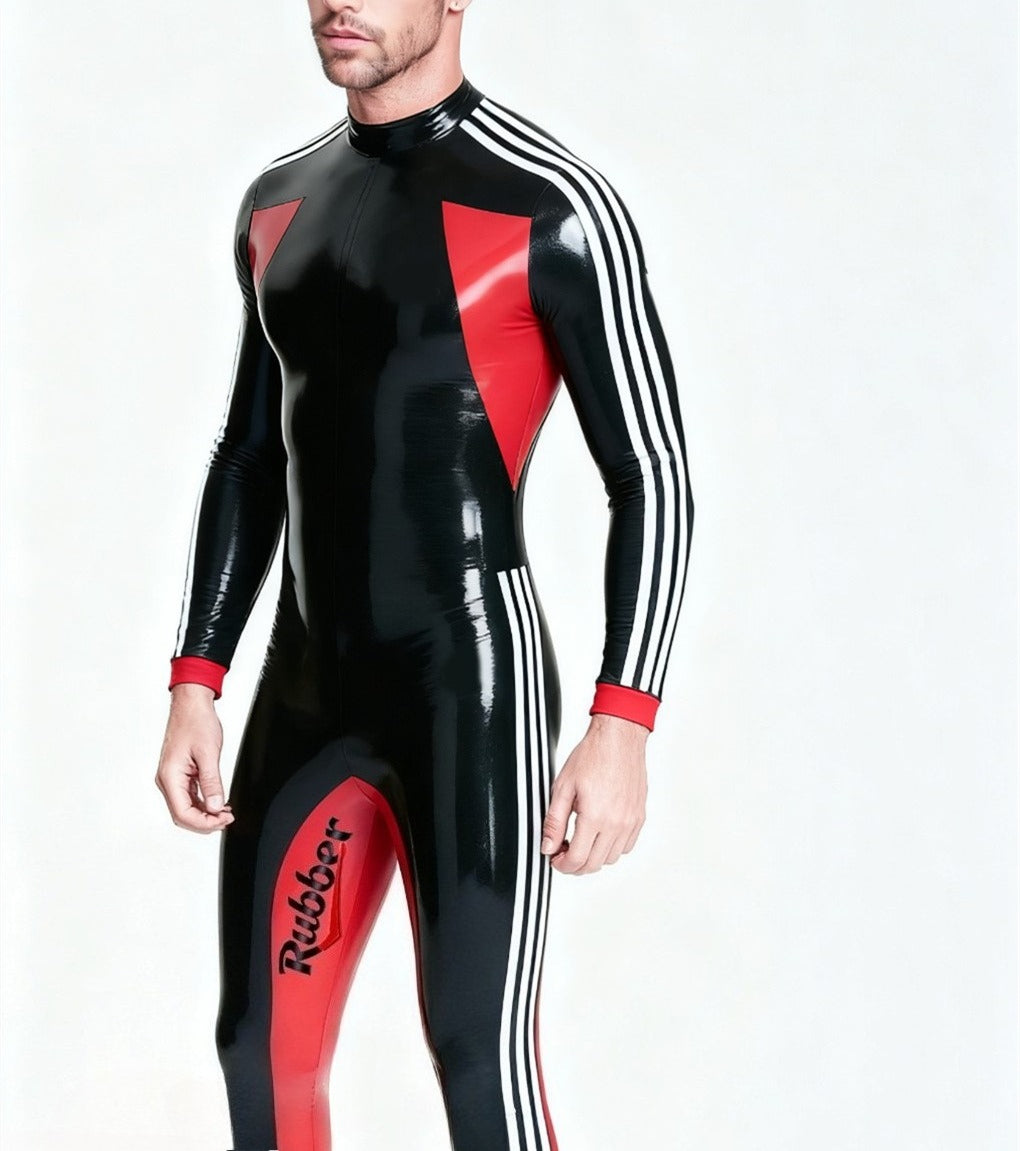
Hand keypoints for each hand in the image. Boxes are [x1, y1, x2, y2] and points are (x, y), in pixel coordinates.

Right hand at [155, 684, 234, 833]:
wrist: (191, 705)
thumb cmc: (196, 722)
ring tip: (225, 812)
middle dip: (205, 821)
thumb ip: (212, 782)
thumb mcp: (208, 753)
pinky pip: (189, 796)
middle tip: (227, 819)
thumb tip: (216, 806)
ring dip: (205, 813)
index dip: (204, 823)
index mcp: (170, 776)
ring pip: (186, 807)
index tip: (223, 821)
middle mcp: (167, 780)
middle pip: (183, 815)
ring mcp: (172, 777)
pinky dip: (203, 803)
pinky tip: (218, 803)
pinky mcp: (179, 774)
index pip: (183, 813)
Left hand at [540, 712, 647, 874]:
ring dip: (593, 857)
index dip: (562, 865)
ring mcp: (631, 822)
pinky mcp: (639, 817)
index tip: (554, 859)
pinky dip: (611, 848)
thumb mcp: (563, 787)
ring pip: (611, 858)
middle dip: (575, 865)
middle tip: (563, 851)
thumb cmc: (591, 756)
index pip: (577, 859)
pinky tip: (599, 834)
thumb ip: (554, 822)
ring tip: (581, 841)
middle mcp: (616, 823)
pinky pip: (626, 846)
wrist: (619, 738)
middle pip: (594, 864)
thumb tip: (547, 847)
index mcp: (594, 816)